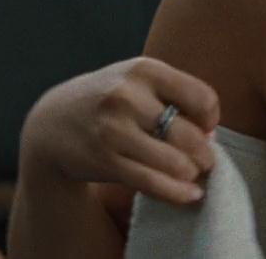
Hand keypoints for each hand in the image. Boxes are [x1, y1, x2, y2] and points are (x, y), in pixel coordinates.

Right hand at [21, 57, 220, 205]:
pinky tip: (189, 195)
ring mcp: (114, 130)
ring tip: (193, 175)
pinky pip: (153, 183)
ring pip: (175, 162)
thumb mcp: (135, 81)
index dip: (211, 119)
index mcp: (143, 70)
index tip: (205, 129)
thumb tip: (212, 134)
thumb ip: (173, 96)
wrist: (52, 123)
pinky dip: (177, 193)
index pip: (202, 98)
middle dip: (205, 153)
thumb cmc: (107, 101)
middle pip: (190, 134)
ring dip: (192, 174)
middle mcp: (128, 96)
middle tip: (205, 161)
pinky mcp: (105, 160)